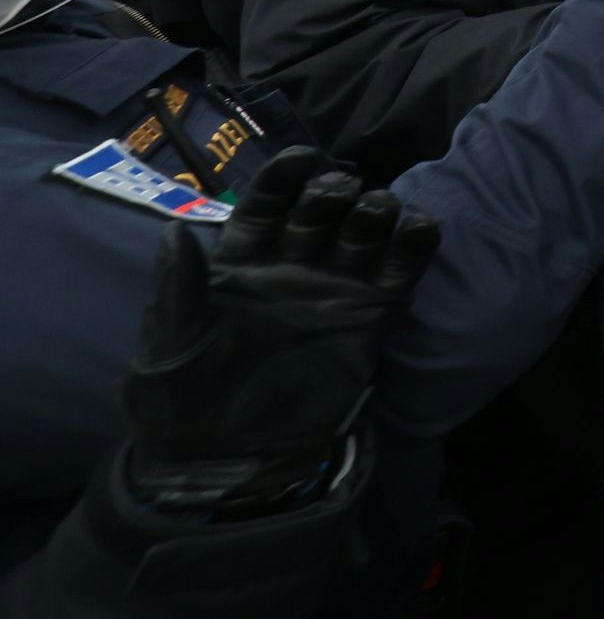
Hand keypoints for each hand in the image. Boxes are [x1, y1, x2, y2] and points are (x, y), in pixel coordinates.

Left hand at [122, 147, 437, 516]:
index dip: (285, 179)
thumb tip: (175, 231)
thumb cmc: (185, 400)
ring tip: (376, 212)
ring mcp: (337, 291)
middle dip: (334, 192)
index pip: (267, 204)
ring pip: (366, 229)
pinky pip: (403, 269)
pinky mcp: (374, 317)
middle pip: (322, 208)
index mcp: (242, 265)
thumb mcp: (170, 343)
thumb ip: (179, 287)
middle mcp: (293, 269)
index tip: (303, 159)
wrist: (230, 458)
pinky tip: (419, 227)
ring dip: (377, 209)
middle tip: (338, 198)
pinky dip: (416, 243)